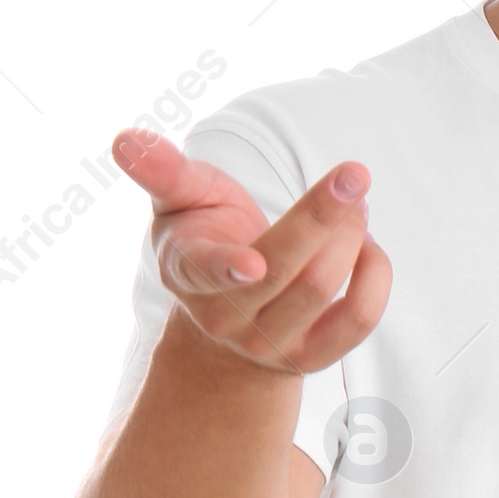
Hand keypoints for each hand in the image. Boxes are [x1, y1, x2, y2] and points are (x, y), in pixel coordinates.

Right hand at [114, 130, 391, 376]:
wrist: (229, 318)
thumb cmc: (206, 238)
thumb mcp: (180, 202)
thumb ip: (162, 171)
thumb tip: (123, 139)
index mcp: (186, 273)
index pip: (203, 272)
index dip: (226, 267)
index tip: (251, 261)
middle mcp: (226, 317)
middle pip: (283, 269)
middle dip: (323, 216)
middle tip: (354, 173)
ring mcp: (269, 343)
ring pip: (322, 286)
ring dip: (350, 234)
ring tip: (355, 201)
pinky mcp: (312, 358)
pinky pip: (359, 319)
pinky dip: (375, 274)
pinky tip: (367, 244)